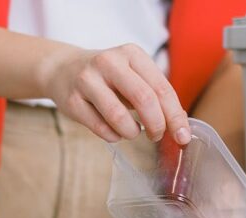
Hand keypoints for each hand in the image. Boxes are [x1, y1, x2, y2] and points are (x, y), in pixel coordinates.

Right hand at [39, 44, 191, 143]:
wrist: (62, 69)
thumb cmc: (107, 77)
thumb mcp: (132, 74)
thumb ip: (155, 94)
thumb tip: (180, 124)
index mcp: (131, 54)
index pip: (161, 88)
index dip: (175, 115)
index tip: (182, 136)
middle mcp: (109, 62)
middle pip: (144, 99)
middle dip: (156, 125)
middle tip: (157, 136)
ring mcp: (88, 80)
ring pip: (118, 116)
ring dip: (132, 132)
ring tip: (133, 132)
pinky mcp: (72, 100)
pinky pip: (99, 127)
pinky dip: (113, 136)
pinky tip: (115, 132)